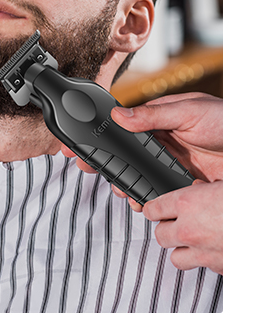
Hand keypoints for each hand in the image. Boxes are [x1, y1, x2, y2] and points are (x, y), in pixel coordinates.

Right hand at [60, 92, 222, 211]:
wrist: (253, 152)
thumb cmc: (230, 121)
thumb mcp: (191, 111)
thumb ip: (153, 114)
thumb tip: (118, 115)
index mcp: (158, 120)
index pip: (121, 129)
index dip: (99, 138)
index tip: (78, 146)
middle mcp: (161, 143)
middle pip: (124, 156)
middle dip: (106, 166)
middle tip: (91, 171)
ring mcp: (170, 164)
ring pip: (137, 178)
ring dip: (126, 186)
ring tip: (122, 191)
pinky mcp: (182, 184)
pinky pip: (157, 194)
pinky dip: (148, 200)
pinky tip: (143, 203)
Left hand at [144, 180, 221, 273]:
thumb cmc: (251, 203)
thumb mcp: (225, 182)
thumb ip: (204, 188)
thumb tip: (196, 188)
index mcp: (188, 202)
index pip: (152, 208)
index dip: (155, 208)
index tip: (157, 209)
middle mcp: (189, 229)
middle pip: (160, 234)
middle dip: (167, 229)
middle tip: (180, 223)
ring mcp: (201, 251)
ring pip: (175, 256)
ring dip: (183, 249)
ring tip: (195, 240)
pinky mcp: (217, 267)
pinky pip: (202, 267)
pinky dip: (206, 260)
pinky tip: (215, 250)